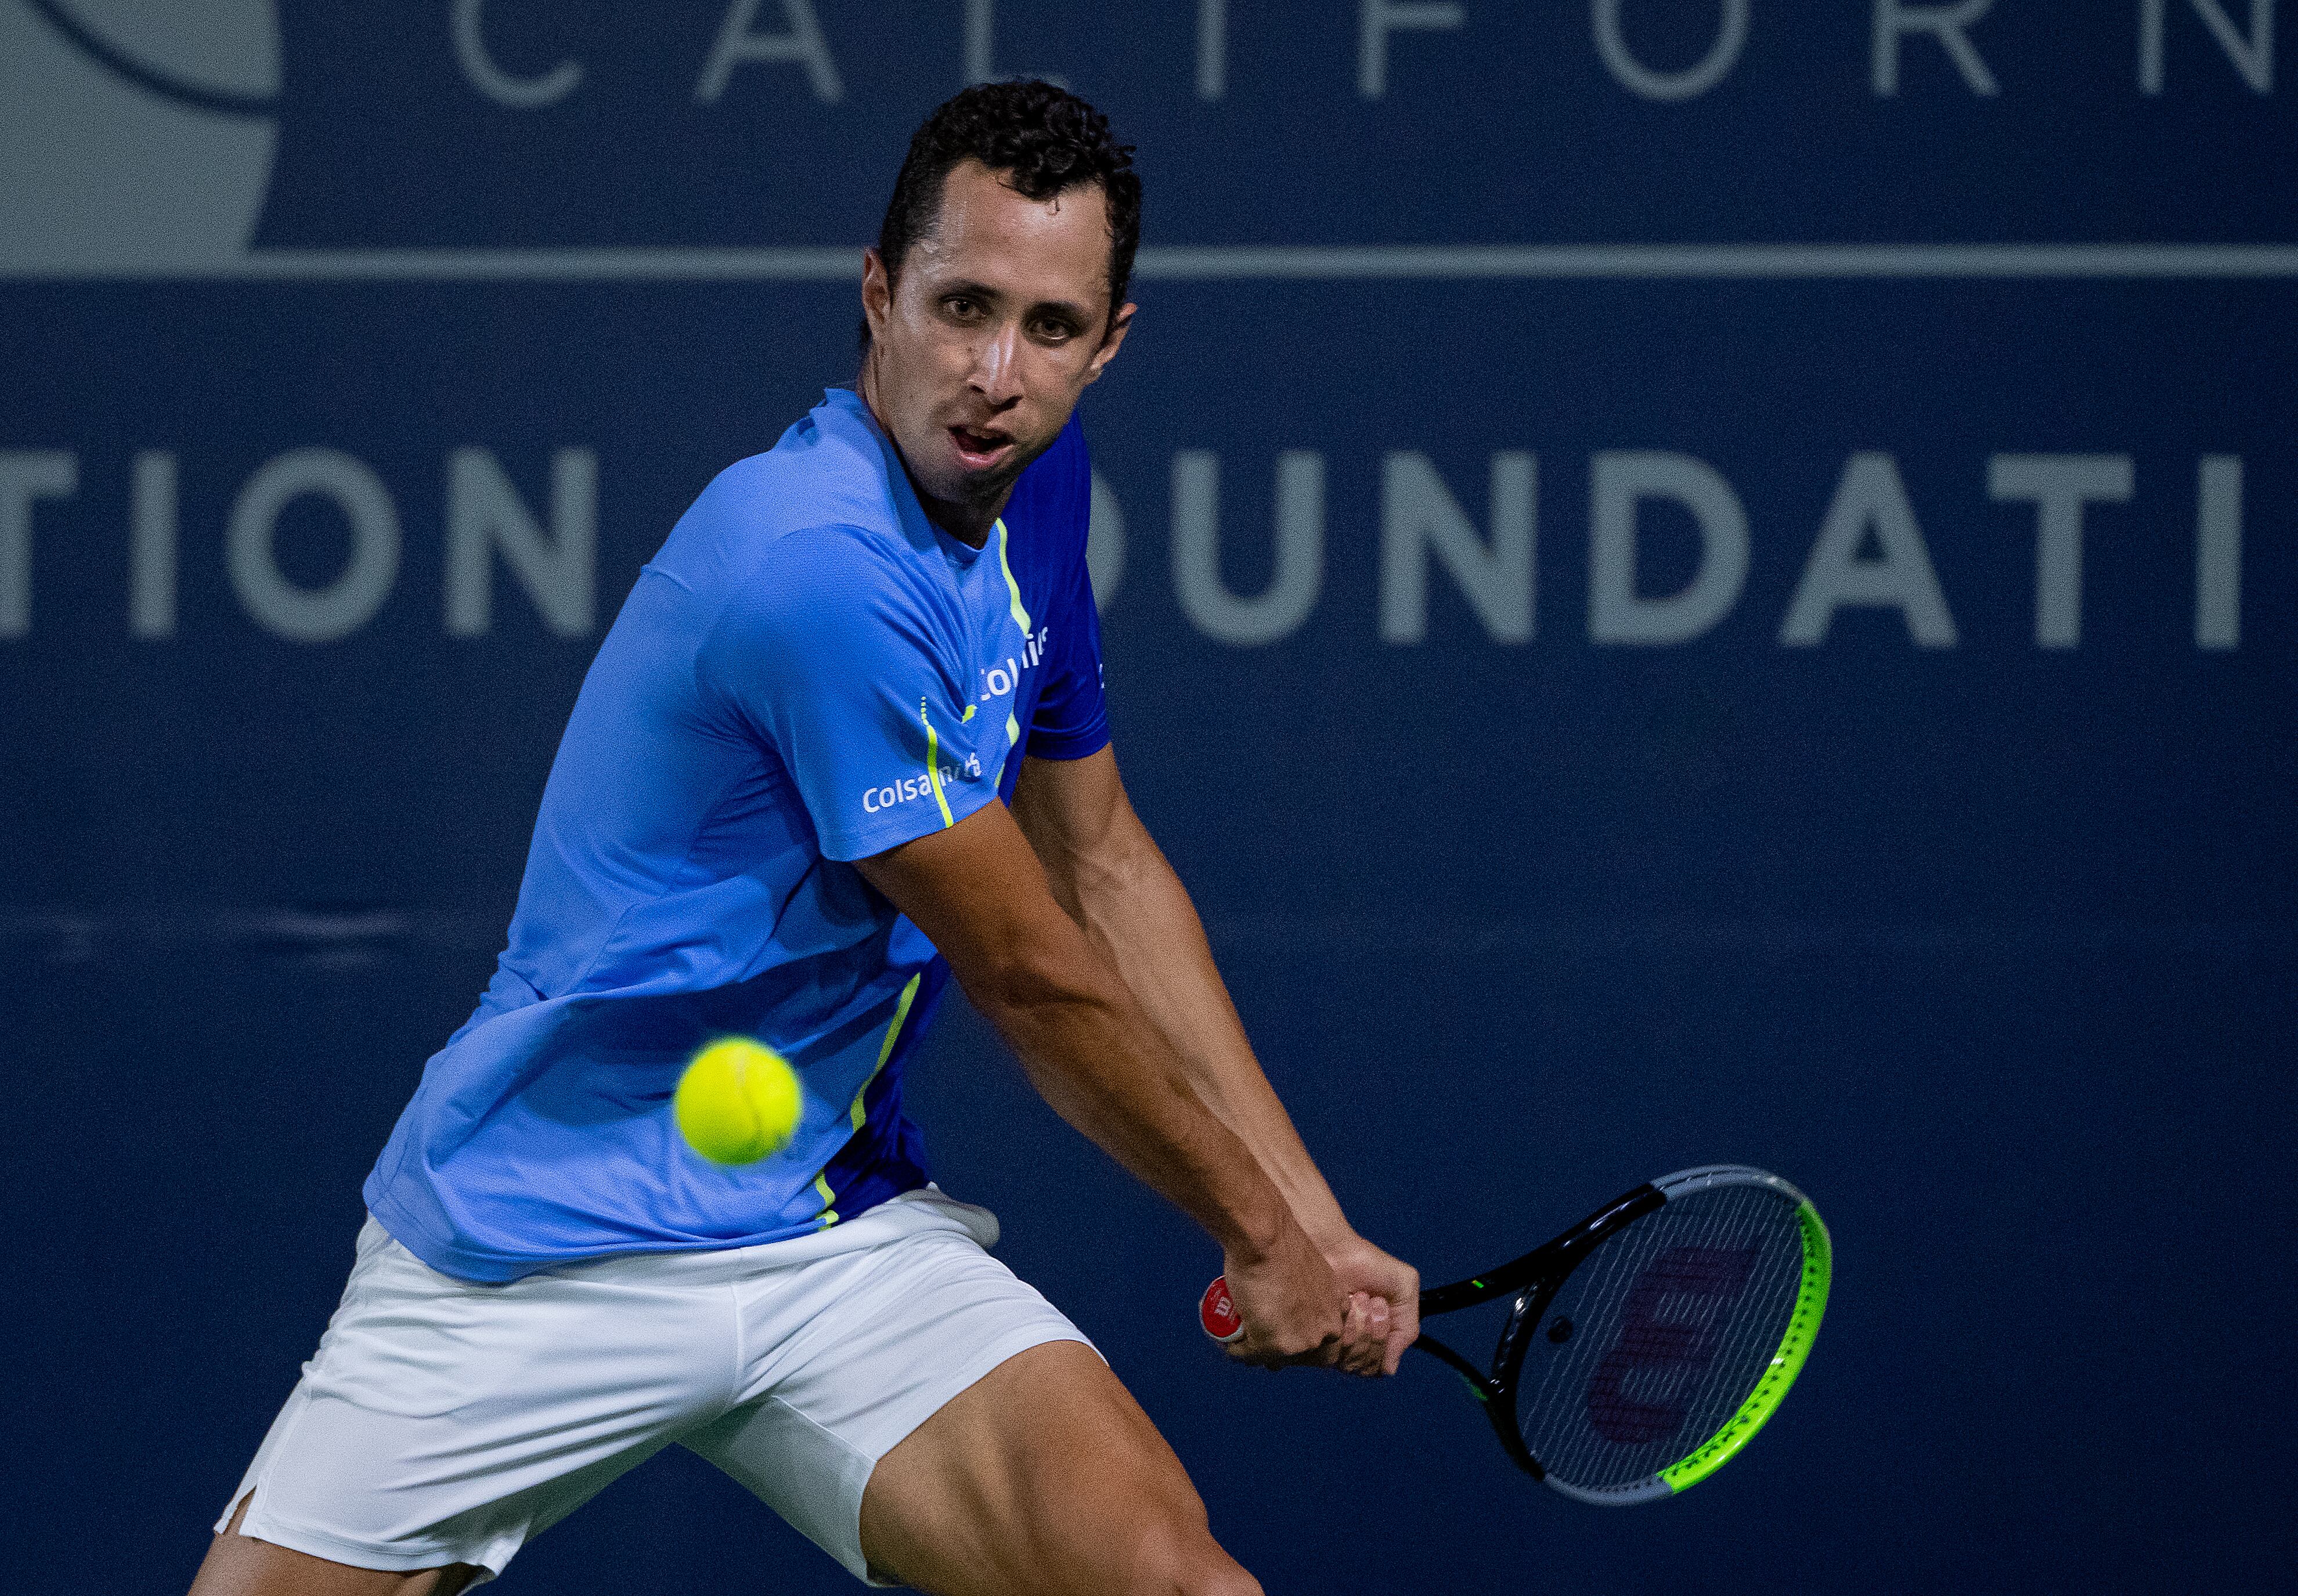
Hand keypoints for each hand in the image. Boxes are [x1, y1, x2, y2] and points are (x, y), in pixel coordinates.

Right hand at [1221, 1218, 1344, 1368]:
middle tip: (1255, 1329)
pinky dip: (1234, 1350)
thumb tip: (1292, 1293)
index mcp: (1337, 1309)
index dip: (1296, 1333)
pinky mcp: (1272, 1346)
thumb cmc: (1282, 1242)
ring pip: (1271, 1358)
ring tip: (1236, 1334)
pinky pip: (1246, 1355)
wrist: (1265, 1236)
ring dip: (1252, 1350)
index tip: (1278, 1322)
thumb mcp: (1307, 1268)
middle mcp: (1324, 1331)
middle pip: (1296, 1353)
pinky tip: (1225, 1339)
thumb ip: (1309, 1286)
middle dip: (1276, 1348)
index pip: (1320, 1337)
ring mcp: (1299, 1342)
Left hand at [1321, 1232, 1419, 1376]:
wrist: (1338, 1247)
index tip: (1382, 1306)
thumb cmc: (1369, 1264)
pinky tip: (1342, 1302)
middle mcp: (1349, 1347)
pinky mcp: (1312, 1336)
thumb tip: (1389, 1368)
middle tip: (1371, 1300)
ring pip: (1348, 1363)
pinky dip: (1343, 1327)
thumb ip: (1407, 1330)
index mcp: (1372, 1342)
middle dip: (1374, 1332)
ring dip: (1359, 1327)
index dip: (1383, 1342)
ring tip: (1357, 1297)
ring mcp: (1330, 1343)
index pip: (1380, 1368)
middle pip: (1364, 1368)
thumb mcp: (1405, 1290)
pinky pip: (1331, 1353)